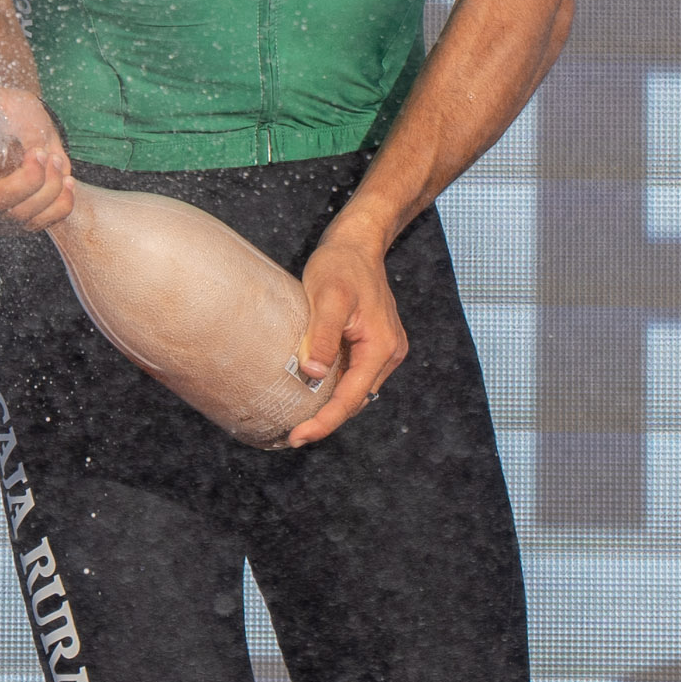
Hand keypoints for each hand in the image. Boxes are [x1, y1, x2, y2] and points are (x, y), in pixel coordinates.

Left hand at [283, 224, 407, 445]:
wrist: (357, 244)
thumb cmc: (341, 265)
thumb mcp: (327, 296)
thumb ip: (322, 335)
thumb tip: (313, 373)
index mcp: (381, 347)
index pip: (351, 398)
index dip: (324, 422)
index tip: (296, 438)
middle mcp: (389, 353)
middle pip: (356, 400)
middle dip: (326, 420)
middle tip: (291, 435)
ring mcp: (385, 349)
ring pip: (357, 390)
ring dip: (331, 406)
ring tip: (300, 420)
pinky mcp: (375, 344)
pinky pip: (355, 375)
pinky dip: (336, 388)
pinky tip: (314, 391)